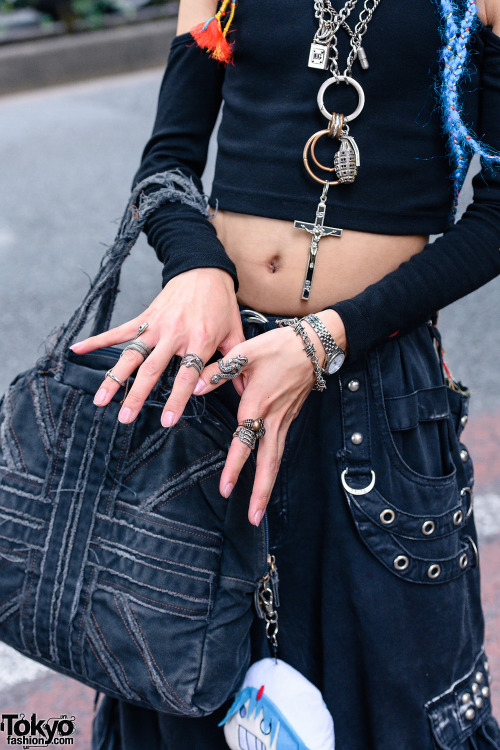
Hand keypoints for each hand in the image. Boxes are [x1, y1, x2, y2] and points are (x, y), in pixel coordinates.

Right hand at [69, 268, 242, 425]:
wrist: (204, 270)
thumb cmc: (221, 304)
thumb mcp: (235, 333)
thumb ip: (237, 365)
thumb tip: (248, 394)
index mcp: (200, 340)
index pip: (187, 375)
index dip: (176, 398)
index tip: (166, 421)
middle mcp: (175, 334)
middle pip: (152, 369)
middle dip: (137, 395)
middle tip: (125, 418)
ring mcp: (156, 325)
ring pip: (131, 355)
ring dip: (114, 377)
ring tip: (100, 399)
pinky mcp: (144, 317)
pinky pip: (118, 330)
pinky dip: (97, 340)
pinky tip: (78, 350)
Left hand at [194, 310, 345, 526]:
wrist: (315, 345)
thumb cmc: (279, 347)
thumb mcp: (246, 352)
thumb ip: (219, 371)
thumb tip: (195, 386)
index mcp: (257, 405)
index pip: (244, 443)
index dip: (235, 467)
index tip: (227, 489)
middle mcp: (272, 418)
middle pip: (268, 463)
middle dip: (261, 492)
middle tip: (254, 517)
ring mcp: (284, 420)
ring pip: (276, 458)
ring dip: (268, 484)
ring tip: (259, 507)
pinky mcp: (290, 416)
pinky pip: (280, 446)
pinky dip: (273, 465)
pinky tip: (266, 472)